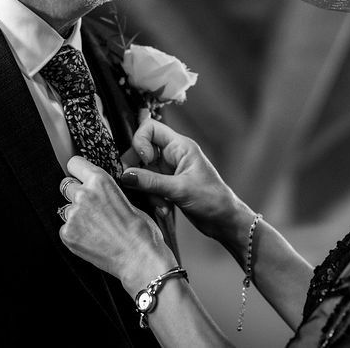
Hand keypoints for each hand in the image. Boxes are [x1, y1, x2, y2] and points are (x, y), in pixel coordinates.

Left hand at [59, 155, 174, 292]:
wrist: (139, 258)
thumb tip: (96, 189)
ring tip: (95, 226)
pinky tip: (92, 238)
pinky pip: (65, 228)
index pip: (74, 163)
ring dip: (76, 215)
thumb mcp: (127, 199)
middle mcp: (83, 194)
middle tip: (91, 206)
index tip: (79, 175)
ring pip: (66, 209)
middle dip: (76, 193)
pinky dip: (75, 232)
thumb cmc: (140, 230)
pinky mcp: (67, 234)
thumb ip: (106, 191)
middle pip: (66, 185)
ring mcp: (73, 215)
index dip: (78, 170)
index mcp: (100, 180)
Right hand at [121, 121, 253, 244]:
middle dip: (138, 171)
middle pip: (141, 151)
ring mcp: (169, 170)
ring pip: (143, 172)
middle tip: (137, 185)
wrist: (224, 221)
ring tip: (162, 204)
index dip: (140, 142)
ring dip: (147, 189)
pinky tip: (165, 209)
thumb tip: (125, 175)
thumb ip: (150, 181)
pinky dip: (153, 198)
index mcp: (180, 146)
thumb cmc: (212, 200)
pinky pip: (149, 186)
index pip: (150, 128)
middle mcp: (173, 155)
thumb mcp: (179, 190)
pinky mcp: (168, 185)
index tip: (144, 161)